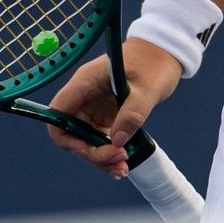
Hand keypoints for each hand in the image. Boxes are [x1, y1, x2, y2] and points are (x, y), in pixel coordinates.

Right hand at [44, 38, 182, 178]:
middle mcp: (86, 98)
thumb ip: (131, 114)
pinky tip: (122, 166)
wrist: (165, 54)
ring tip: (123, 168)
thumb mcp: (147, 88)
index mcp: (85, 83)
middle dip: (91, 152)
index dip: (65, 135)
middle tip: (119, 159)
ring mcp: (96, 109)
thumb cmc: (153, 62)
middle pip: (73, 134)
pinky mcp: (108, 118)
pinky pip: (102, 141)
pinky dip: (110, 154)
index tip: (87, 148)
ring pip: (87, 142)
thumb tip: (117, 142)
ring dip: (102, 158)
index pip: (58, 113)